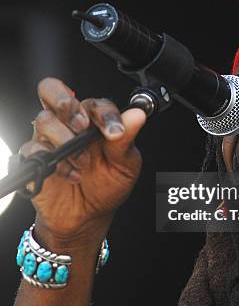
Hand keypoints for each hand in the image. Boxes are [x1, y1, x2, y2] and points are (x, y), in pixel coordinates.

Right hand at [20, 78, 145, 244]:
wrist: (89, 216)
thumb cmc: (107, 184)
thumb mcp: (125, 164)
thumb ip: (127, 138)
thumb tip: (137, 114)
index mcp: (92, 119)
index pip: (94, 102)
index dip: (104, 113)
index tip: (115, 132)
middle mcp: (68, 123)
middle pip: (52, 90)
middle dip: (66, 104)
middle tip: (82, 126)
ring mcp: (49, 138)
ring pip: (44, 120)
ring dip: (65, 140)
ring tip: (83, 163)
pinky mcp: (34, 158)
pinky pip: (32, 149)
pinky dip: (53, 163)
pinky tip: (71, 175)